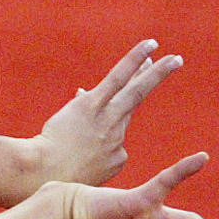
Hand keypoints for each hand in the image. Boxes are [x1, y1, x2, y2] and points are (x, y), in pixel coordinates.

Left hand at [33, 39, 183, 186]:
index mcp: (112, 153)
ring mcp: (106, 119)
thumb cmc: (51, 170)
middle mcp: (115, 135)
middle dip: (153, 84)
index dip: (105, 114)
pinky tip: (149, 47)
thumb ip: (80, 128)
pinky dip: (134, 61)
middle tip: (173, 67)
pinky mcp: (92, 105)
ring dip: (157, 73)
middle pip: (134, 103)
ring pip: (136, 92)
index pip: (114, 125)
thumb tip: (80, 94)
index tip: (91, 105)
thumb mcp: (73, 159)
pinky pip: (118, 79)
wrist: (44, 172)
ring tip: (174, 59)